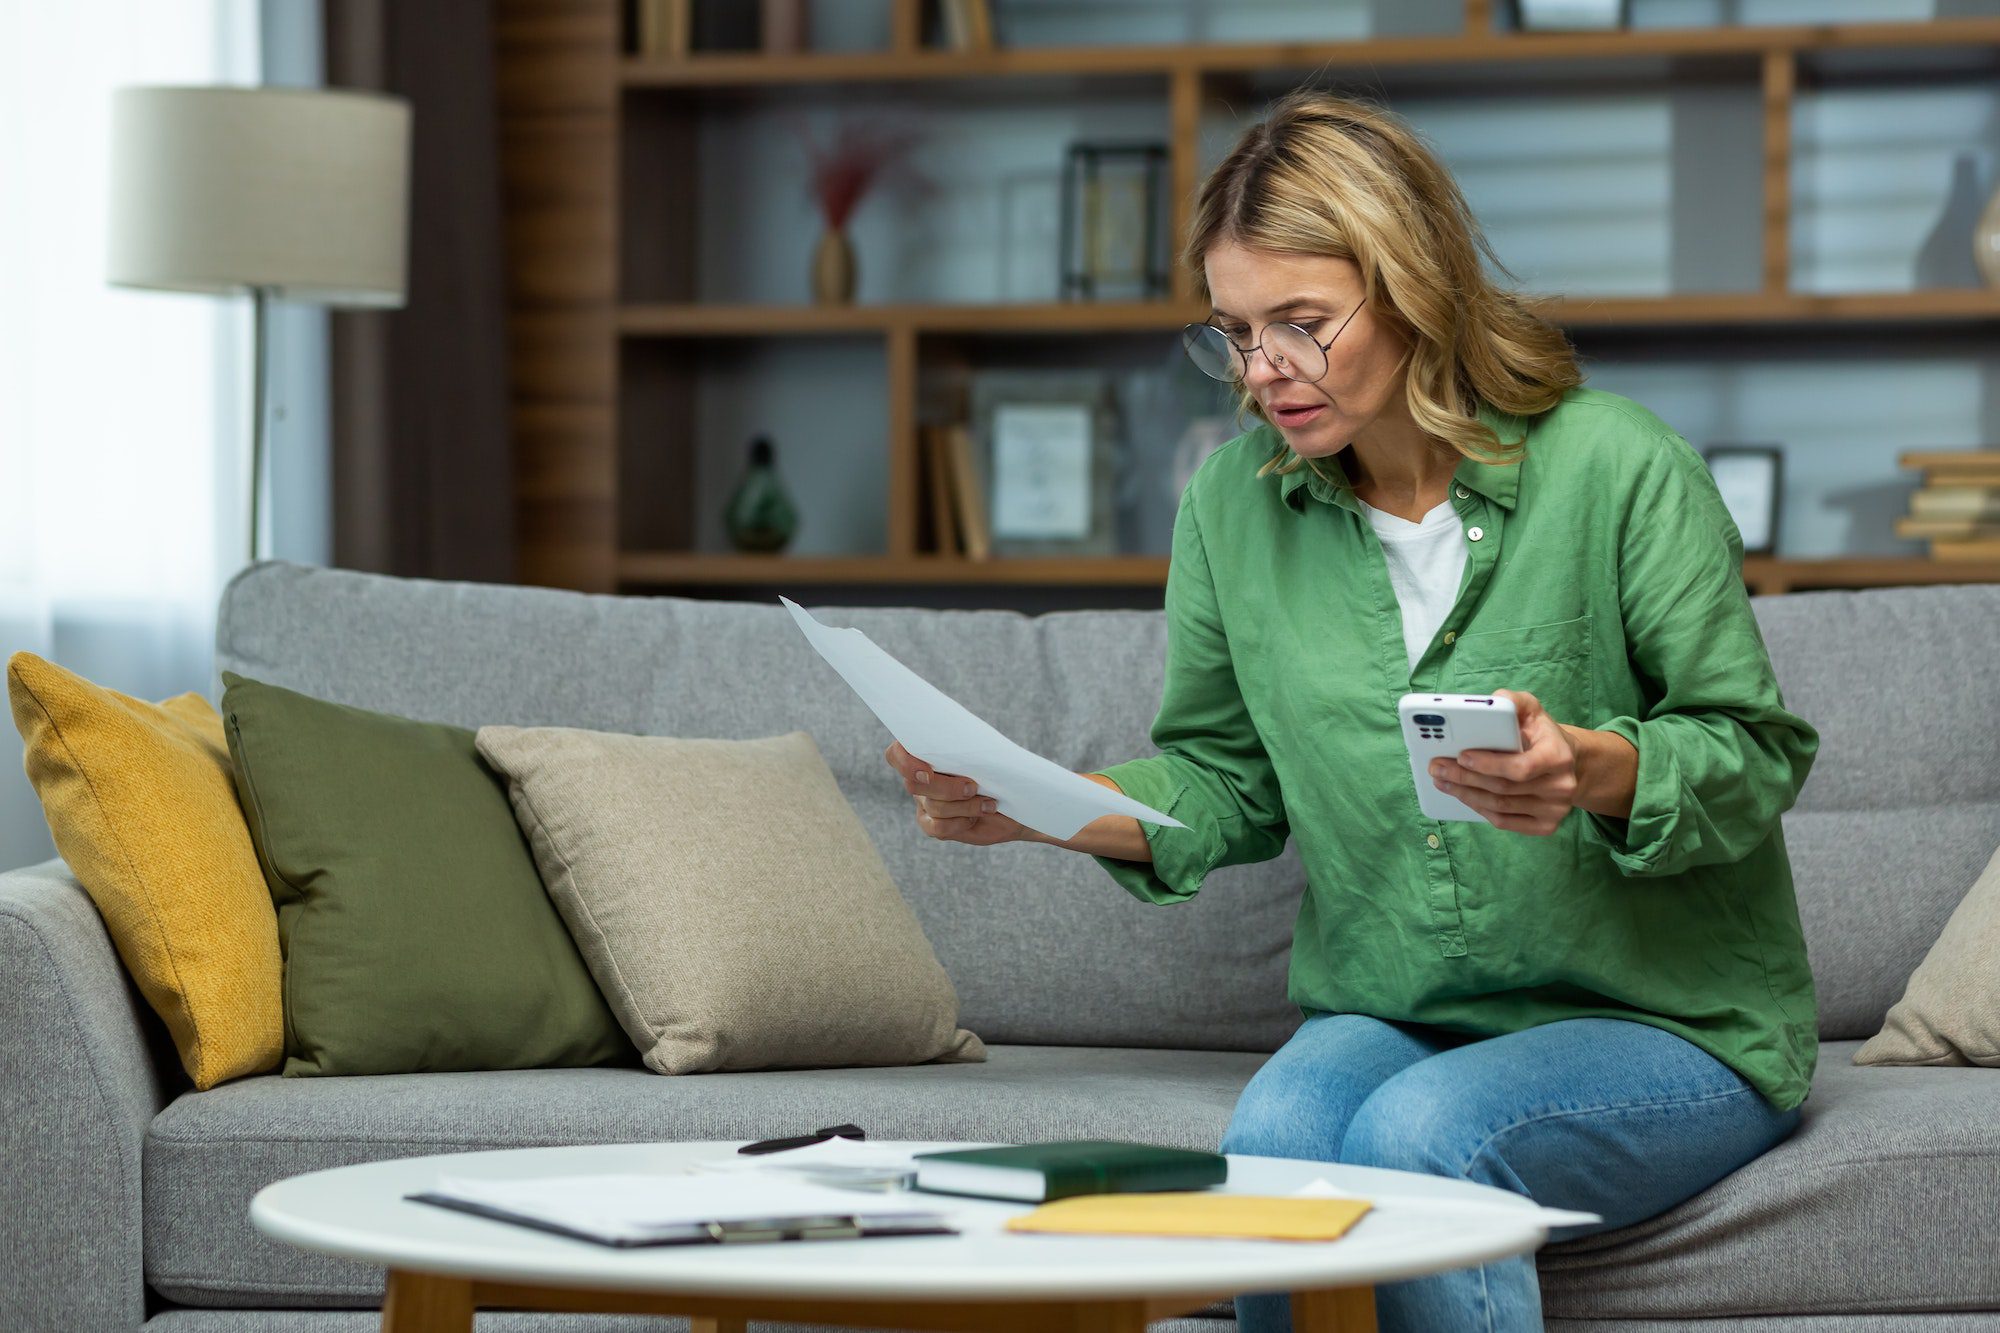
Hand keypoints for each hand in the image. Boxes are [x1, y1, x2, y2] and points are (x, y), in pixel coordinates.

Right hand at [883, 741, 1033, 846]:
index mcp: (925, 754)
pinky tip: (976, 816)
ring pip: (933, 806)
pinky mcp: (932, 825)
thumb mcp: (983, 754)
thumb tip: (959, 744)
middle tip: (973, 787)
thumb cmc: (998, 771)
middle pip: (914, 784)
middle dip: (947, 788)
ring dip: (965, 806)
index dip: (904, 762)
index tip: (928, 771)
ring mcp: (924, 804)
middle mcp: (920, 779)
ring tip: (988, 803)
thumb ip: (964, 749)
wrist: (1014, 801)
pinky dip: (961, 822)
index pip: (896, 754)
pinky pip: (938, 827)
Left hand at [1428, 689, 1579, 835]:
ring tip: (1442, 781)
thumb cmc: (1541, 734)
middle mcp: (1561, 786)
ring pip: (1500, 807)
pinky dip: (1479, 810)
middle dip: (1464, 778)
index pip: (1520, 767)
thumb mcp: (1531, 710)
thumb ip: (1513, 702)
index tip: (1461, 756)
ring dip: (1466, 795)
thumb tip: (1493, 700)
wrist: (1567, 762)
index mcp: (1559, 756)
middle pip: (1504, 788)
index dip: (1488, 765)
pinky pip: (1505, 822)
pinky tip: (1462, 796)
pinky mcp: (1546, 826)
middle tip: (1437, 768)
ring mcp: (1555, 810)